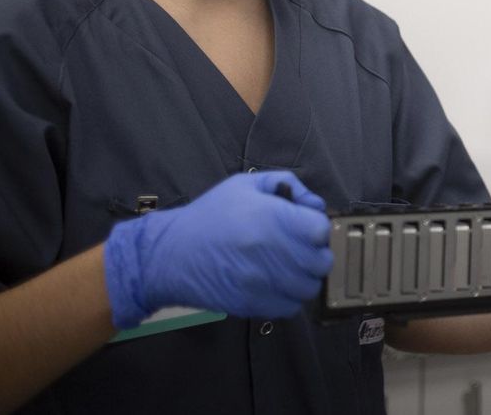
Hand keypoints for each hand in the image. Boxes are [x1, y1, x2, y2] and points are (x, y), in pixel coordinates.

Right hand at [102, 171, 332, 328]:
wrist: (169, 255)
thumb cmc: (209, 216)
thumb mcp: (245, 185)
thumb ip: (287, 184)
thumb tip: (314, 204)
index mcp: (272, 218)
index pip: (320, 229)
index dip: (316, 227)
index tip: (303, 226)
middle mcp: (272, 252)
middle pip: (321, 261)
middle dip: (315, 252)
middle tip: (299, 248)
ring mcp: (264, 283)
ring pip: (309, 287)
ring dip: (305, 277)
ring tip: (288, 267)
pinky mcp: (254, 305)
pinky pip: (291, 307)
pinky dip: (290, 297)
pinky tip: (276, 284)